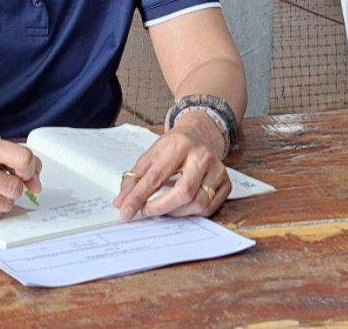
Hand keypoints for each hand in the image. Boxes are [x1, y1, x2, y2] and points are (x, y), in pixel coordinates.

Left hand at [112, 113, 230, 220]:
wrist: (201, 134)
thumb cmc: (174, 146)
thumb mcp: (151, 154)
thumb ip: (134, 178)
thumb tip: (121, 203)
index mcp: (179, 145)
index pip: (156, 176)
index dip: (139, 197)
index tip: (126, 211)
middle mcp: (202, 156)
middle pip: (183, 192)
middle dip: (160, 208)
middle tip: (146, 212)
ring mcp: (217, 170)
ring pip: (198, 203)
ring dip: (176, 212)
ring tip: (163, 207)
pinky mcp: (226, 182)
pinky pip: (209, 208)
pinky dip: (192, 212)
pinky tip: (181, 206)